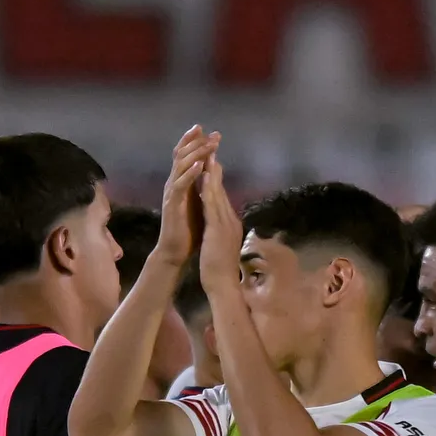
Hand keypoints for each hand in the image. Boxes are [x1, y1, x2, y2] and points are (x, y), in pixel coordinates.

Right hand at [158, 125, 215, 267]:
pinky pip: (181, 185)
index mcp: (182, 182)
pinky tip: (200, 165)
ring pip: (182, 166)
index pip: (188, 157)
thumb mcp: (201, 203)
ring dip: (196, 153)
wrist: (176, 250)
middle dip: (197, 142)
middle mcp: (174, 183)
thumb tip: (214, 171)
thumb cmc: (189, 229)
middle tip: (212, 133)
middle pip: (183, 155)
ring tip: (209, 144)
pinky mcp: (172, 204)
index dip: (198, 143)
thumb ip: (204, 186)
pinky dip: (190, 173)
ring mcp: (172, 192)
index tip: (213, 132)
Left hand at [193, 145, 244, 290]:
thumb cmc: (220, 270)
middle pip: (222, 191)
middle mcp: (231, 220)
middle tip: (212, 151)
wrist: (223, 285)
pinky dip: (209, 189)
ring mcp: (226, 224)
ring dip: (213, 174)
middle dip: (216, 171)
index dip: (217, 181)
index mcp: (230, 225)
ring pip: (218, 194)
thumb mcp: (222, 247)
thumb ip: (222, 233)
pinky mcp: (218, 228)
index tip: (213, 164)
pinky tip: (204, 177)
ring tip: (208, 156)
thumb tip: (220, 226)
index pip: (222, 199)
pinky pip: (212, 204)